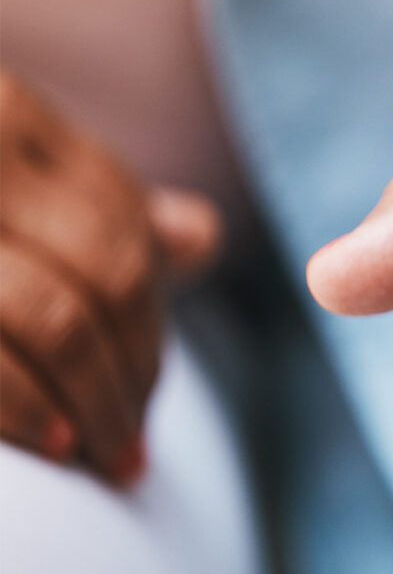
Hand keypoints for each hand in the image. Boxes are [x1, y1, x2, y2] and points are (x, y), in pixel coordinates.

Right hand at [0, 72, 220, 482]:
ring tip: (104, 458)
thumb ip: (84, 208)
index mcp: (7, 114)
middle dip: (133, 373)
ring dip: (94, 405)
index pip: (124, 228)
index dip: (150, 325)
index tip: (148, 394)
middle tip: (131, 447)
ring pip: (56, 318)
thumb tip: (193, 238)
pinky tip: (53, 447)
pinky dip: (26, 408)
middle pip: (109, 274)